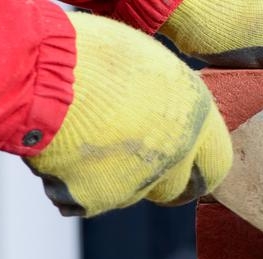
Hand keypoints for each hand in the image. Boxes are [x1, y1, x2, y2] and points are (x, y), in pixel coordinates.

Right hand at [25, 13, 231, 216]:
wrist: (45, 70)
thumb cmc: (91, 56)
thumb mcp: (145, 66)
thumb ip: (164, 100)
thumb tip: (163, 117)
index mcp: (197, 113)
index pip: (217, 162)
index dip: (198, 167)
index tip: (186, 169)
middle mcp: (177, 151)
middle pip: (178, 189)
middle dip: (161, 186)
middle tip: (130, 167)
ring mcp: (140, 179)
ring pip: (127, 191)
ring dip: (108, 176)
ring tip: (79, 137)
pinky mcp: (98, 197)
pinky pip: (81, 199)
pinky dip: (67, 183)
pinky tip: (55, 152)